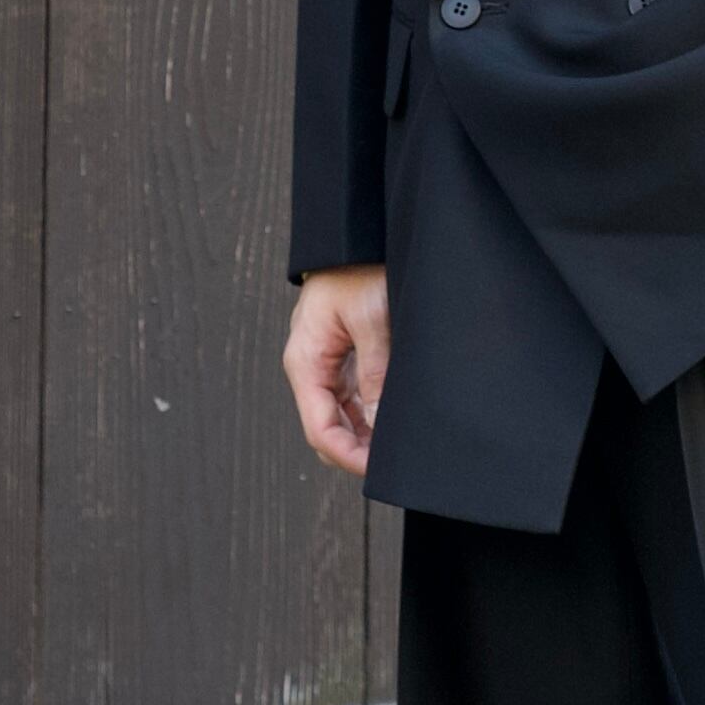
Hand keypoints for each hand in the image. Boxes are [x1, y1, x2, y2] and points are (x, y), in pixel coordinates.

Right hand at [284, 265, 389, 479]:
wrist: (356, 234)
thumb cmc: (358, 267)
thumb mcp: (371, 319)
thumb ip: (375, 374)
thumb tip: (380, 423)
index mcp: (305, 361)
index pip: (319, 428)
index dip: (348, 456)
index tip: (379, 470)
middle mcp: (310, 367)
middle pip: (327, 428)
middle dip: (357, 451)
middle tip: (395, 464)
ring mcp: (326, 363)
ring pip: (341, 416)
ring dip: (365, 435)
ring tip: (399, 445)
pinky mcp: (343, 356)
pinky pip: (352, 397)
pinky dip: (371, 414)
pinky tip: (394, 421)